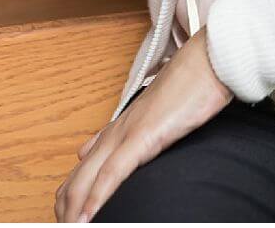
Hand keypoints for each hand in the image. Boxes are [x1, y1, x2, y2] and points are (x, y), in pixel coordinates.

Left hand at [55, 27, 231, 221]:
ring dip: (75, 210)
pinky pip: (113, 173)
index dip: (70, 199)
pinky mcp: (142, 136)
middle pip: (76, 181)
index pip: (80, 172)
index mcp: (116, 131)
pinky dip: (98, 197)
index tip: (67, 218)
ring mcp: (125, 134)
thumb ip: (128, 136)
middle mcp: (114, 133)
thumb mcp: (156, 118)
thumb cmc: (189, 89)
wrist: (207, 62)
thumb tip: (97, 149)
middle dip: (67, 210)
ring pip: (86, 180)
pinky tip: (88, 217)